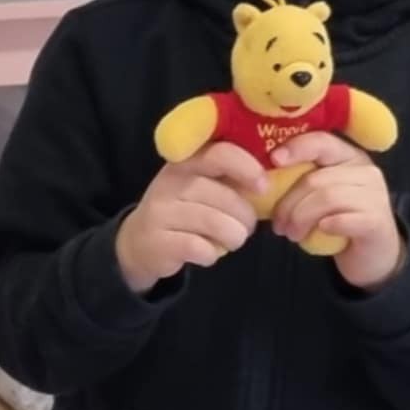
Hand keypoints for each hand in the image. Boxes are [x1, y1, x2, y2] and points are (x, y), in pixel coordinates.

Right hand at [114, 142, 268, 293]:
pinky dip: (211, 254)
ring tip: (232, 240)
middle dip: (245, 217)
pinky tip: (207, 252)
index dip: (247, 169)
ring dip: (233, 237)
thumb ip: (229, 177)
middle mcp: (169, 183)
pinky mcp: (158, 241)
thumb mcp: (200, 185)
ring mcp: (160, 212)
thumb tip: (271, 181)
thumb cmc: (183, 211)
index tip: (262, 187)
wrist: (138, 243)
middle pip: (224, 197)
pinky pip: (200, 248)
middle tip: (246, 227)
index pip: (220, 154)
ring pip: (215, 223)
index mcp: (185, 162)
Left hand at [268, 133, 402, 287]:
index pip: (321, 142)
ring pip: (328, 198)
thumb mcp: (316, 196)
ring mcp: (375, 194)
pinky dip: (326, 226)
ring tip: (292, 234)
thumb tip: (258, 179)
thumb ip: (297, 182)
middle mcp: (365, 171)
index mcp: (347, 157)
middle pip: (315, 179)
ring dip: (301, 218)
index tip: (274, 160)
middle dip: (288, 204)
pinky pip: (345, 219)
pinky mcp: (377, 220)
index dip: (296, 148)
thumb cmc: (335, 220)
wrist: (370, 254)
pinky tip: (320, 231)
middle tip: (278, 225)